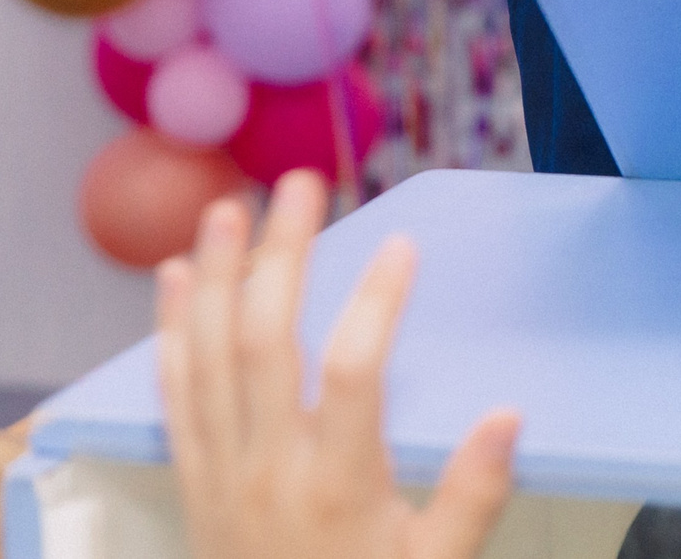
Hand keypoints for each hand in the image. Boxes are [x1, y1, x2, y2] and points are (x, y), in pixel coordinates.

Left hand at [156, 170, 521, 558]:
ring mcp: (222, 474)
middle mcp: (269, 470)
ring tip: (228, 207)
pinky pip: (173, 398)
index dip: (377, 304)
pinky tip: (177, 279)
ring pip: (208, 358)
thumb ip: (474, 496)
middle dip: (281, 255)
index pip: (353, 374)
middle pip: (264, 343)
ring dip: (217, 277)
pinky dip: (171, 333)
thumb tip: (509, 415)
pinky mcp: (194, 484)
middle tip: (301, 184)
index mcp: (338, 487)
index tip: (402, 243)